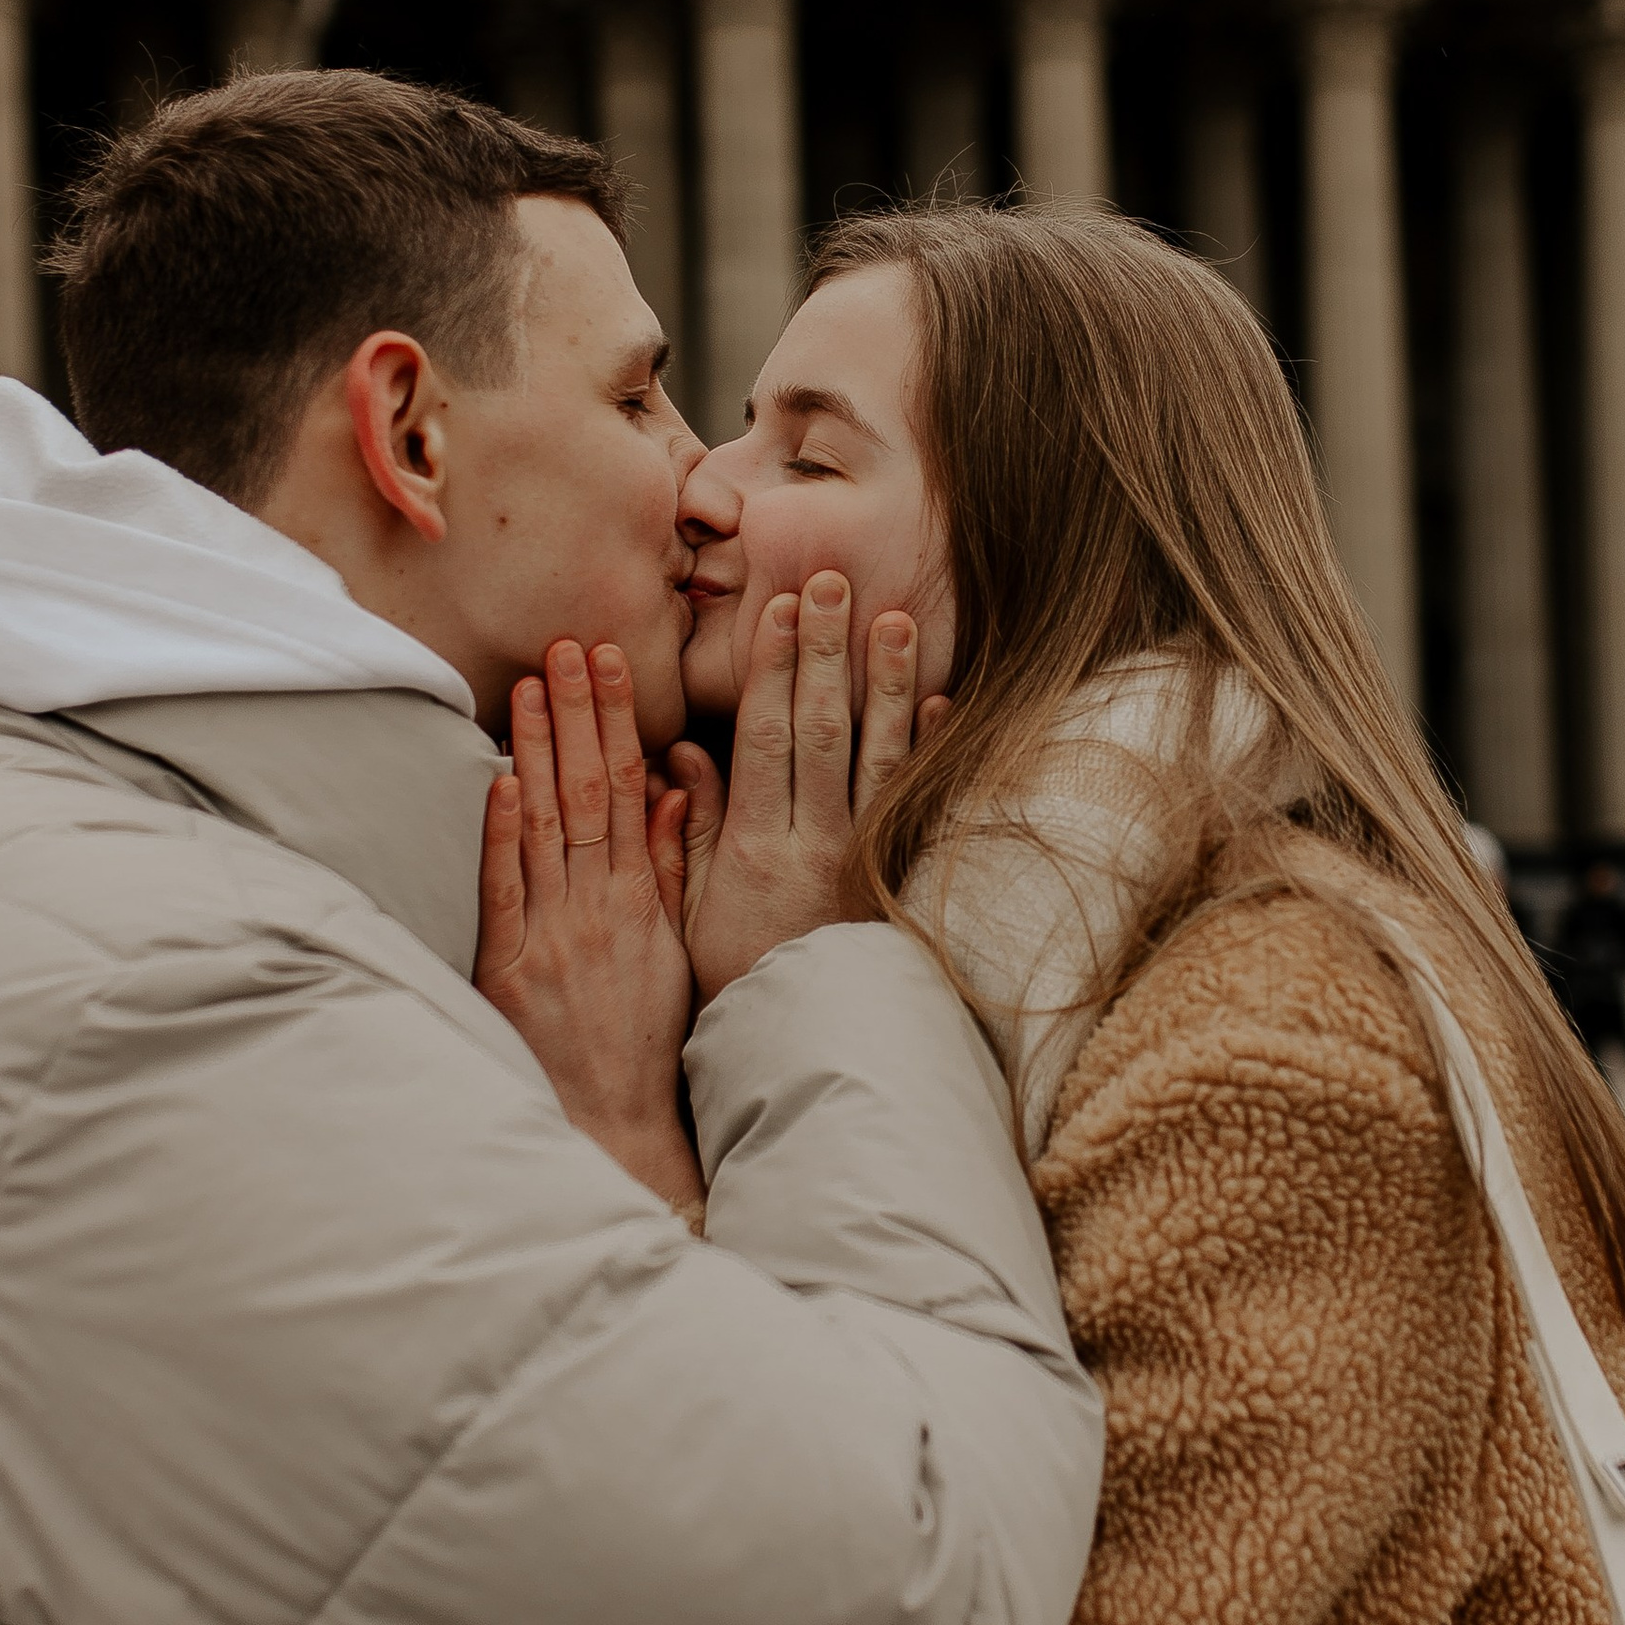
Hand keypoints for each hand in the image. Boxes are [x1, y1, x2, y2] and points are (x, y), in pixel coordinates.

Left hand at [475, 639, 705, 1215]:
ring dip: (538, 751)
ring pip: (547, 827)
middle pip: (588, 791)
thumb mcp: (673, 948)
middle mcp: (600, 906)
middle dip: (578, 713)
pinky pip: (508, 891)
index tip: (609, 662)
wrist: (619, 1124)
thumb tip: (668, 790)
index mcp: (639, 898)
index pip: (627, 788)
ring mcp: (556, 936)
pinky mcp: (512, 971)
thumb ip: (668, 867)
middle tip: (568, 644)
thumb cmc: (646, 1042)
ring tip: (530, 684)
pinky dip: (504, 835)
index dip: (616, 720)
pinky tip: (503, 782)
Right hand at [682, 571, 940, 998]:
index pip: (765, 737)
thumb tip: (683, 755)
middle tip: (833, 581)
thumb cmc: (734, 976)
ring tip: (894, 619)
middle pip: (824, 728)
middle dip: (827, 652)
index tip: (779, 609)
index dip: (773, 669)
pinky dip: (929, 747)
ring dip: (888, 683)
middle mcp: (813, 841)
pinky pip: (915, 801)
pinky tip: (941, 698)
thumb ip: (691, 830)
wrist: (805, 1043)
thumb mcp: (691, 909)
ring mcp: (861, 856)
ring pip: (879, 754)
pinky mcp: (894, 872)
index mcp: (755, 844)